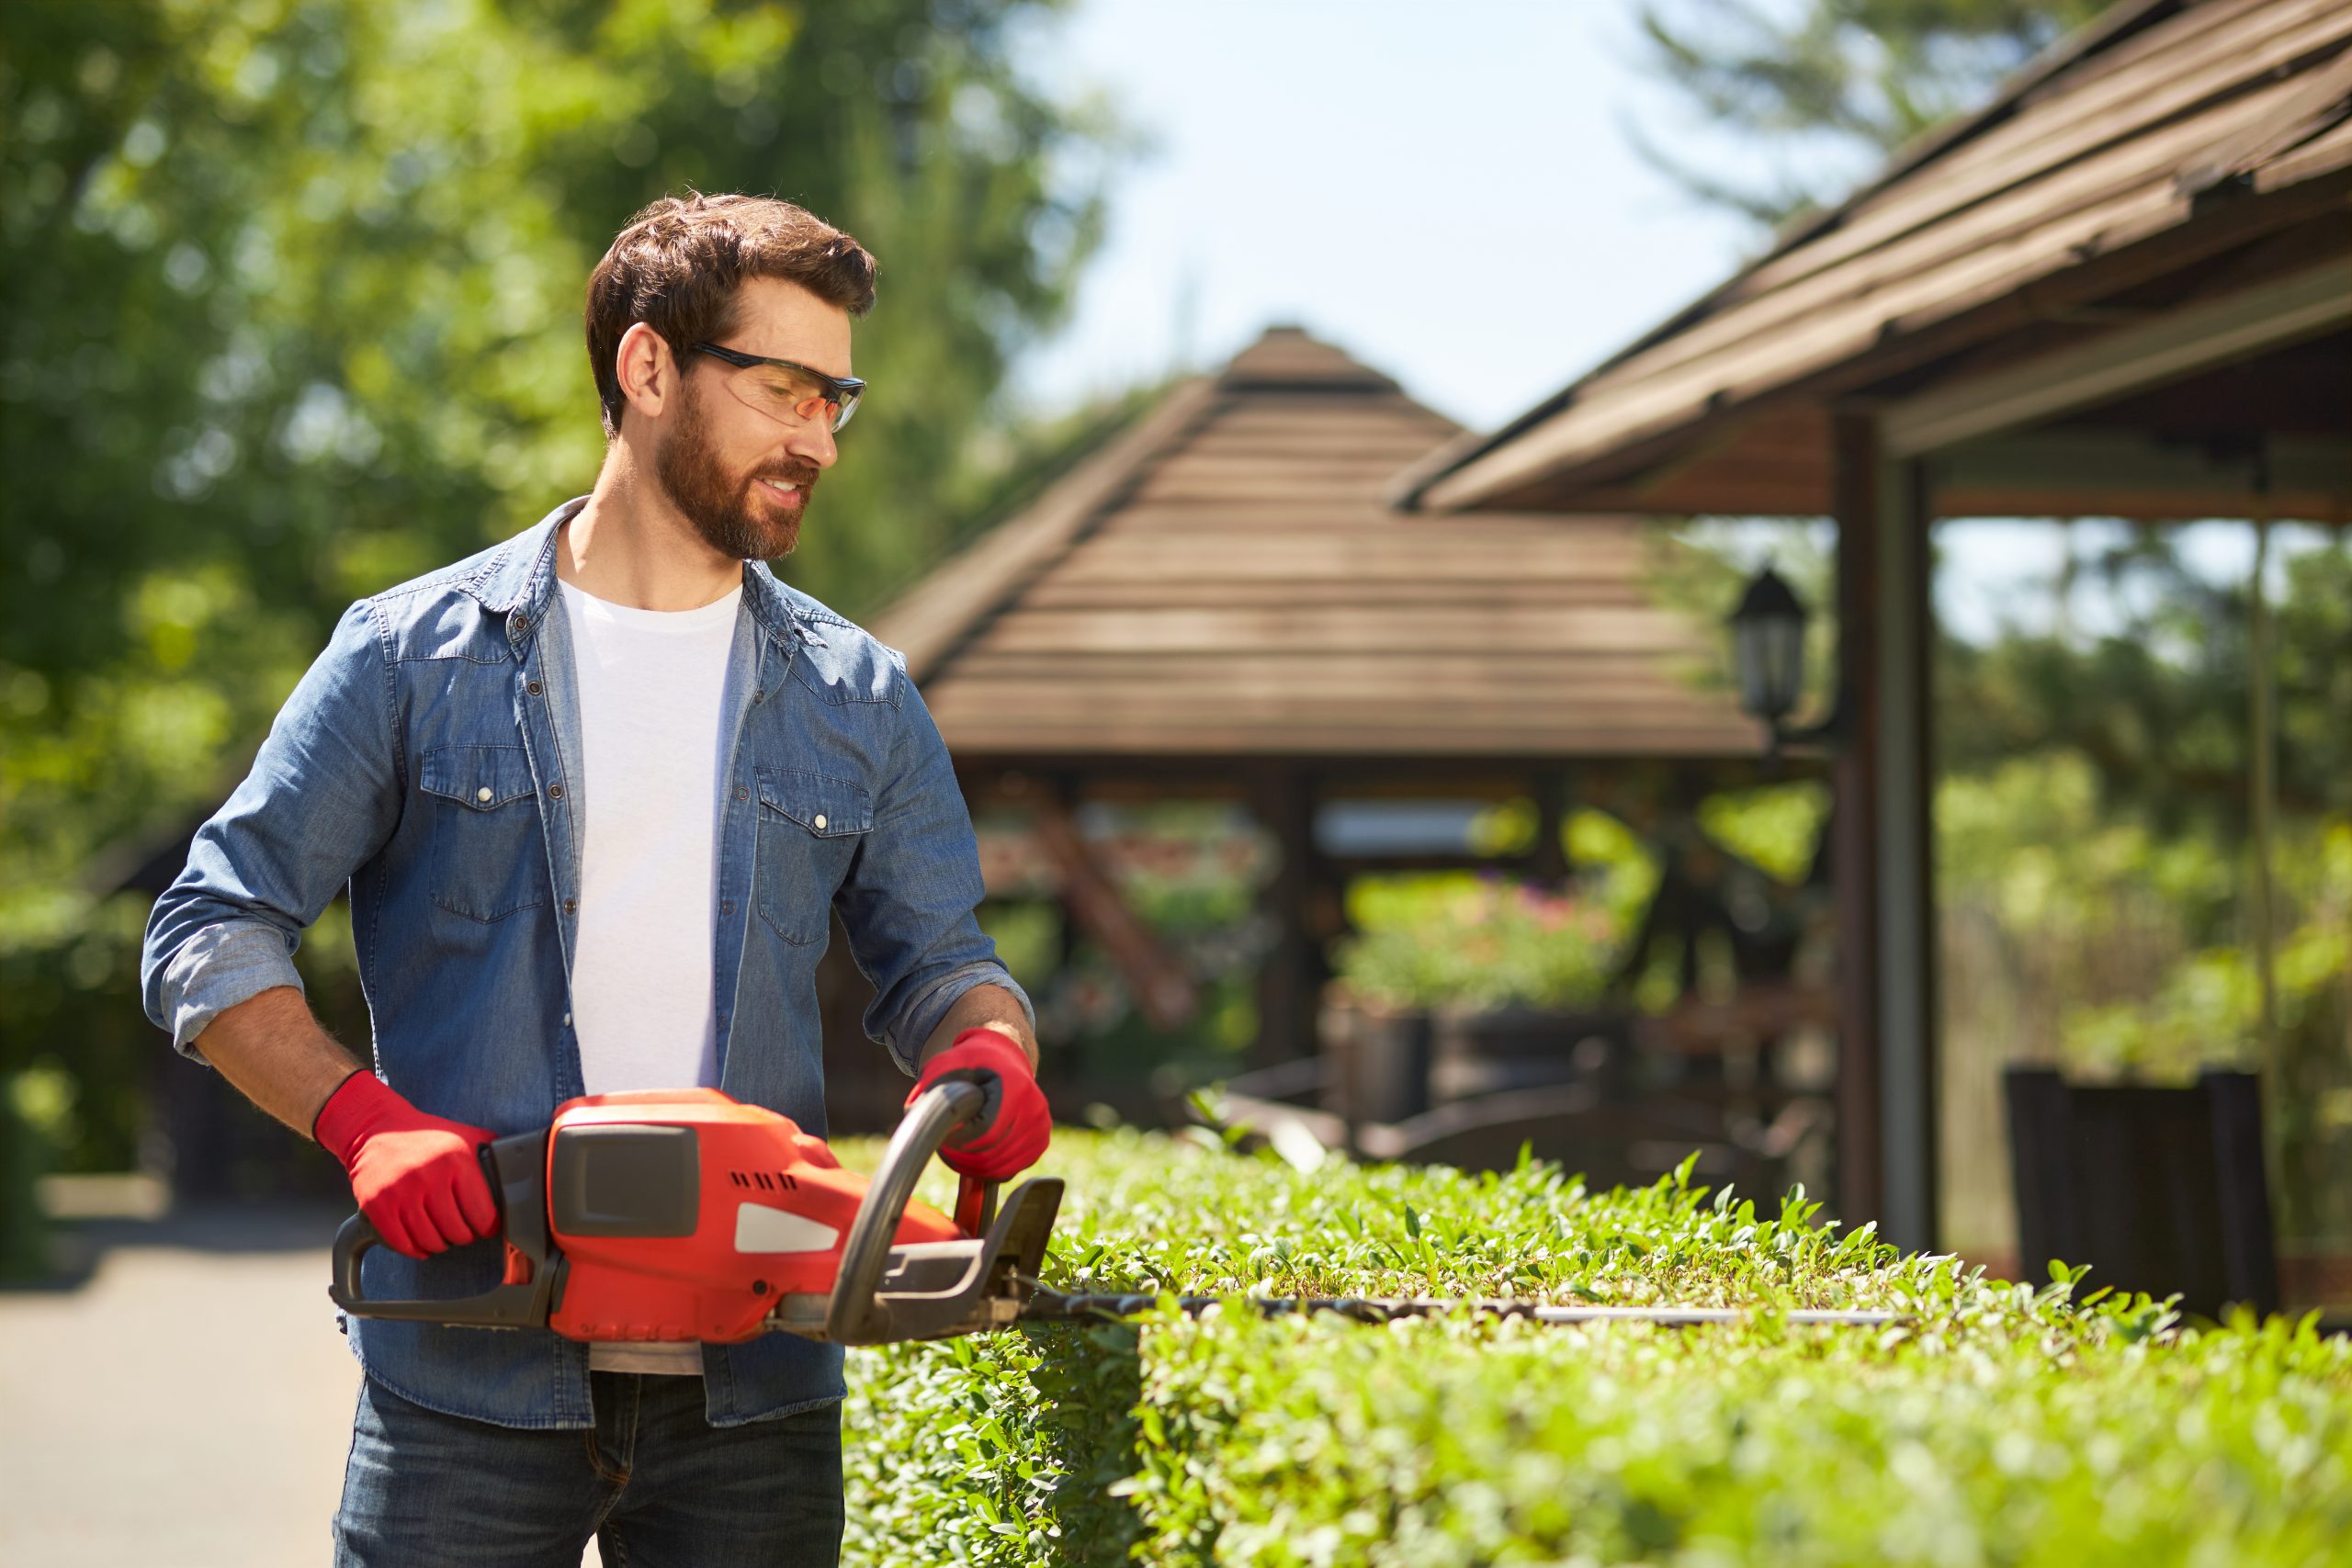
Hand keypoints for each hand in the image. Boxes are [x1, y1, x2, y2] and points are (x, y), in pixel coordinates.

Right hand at [314, 1071, 500, 1259]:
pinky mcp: (377, 1205)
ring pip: (430, 1241)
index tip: (485, 1227)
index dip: (487, 1227)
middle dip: (464, 1236)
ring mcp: (401, 1192)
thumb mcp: (466, 1137)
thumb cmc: (428, 1137)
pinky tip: (421, 1243)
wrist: (377, 1129)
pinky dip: (415, 1249)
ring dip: (440, 1244)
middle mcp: (429, 1176)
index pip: (483, 1214)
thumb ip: (493, 1155)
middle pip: (457, 1232)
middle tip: (462, 1231)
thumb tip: (524, 1173)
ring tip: (442, 1236)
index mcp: (457, 1160)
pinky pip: (402, 1243)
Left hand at [908, 1027, 1049, 1181]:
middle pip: (992, 1155)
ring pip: (999, 1169)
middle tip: (944, 1146)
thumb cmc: (973, 1061)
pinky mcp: (1040, 1143)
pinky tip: (973, 1153)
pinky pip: (1007, 1172)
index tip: (942, 1136)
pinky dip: (986, 1170)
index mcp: (1017, 1087)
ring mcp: (1040, 1129)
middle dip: (961, 1157)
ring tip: (956, 1149)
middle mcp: (1035, 1110)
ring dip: (971, 1166)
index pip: (986, 1132)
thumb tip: (913, 1110)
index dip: (958, 1142)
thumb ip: (931, 1084)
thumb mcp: (947, 1063)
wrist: (1004, 1059)